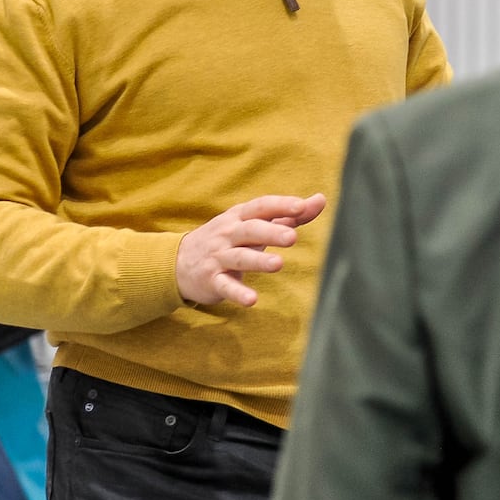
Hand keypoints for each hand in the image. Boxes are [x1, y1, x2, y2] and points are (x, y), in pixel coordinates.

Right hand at [175, 193, 325, 306]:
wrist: (178, 262)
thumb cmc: (229, 239)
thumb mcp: (254, 223)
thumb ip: (290, 214)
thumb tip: (320, 199)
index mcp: (240, 216)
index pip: (261, 206)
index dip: (281, 205)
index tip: (302, 205)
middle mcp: (228, 234)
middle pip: (250, 230)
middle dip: (271, 233)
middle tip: (293, 237)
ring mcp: (218, 257)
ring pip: (239, 258)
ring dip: (258, 261)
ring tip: (279, 264)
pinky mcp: (212, 280)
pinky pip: (225, 286)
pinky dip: (238, 293)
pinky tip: (252, 300)